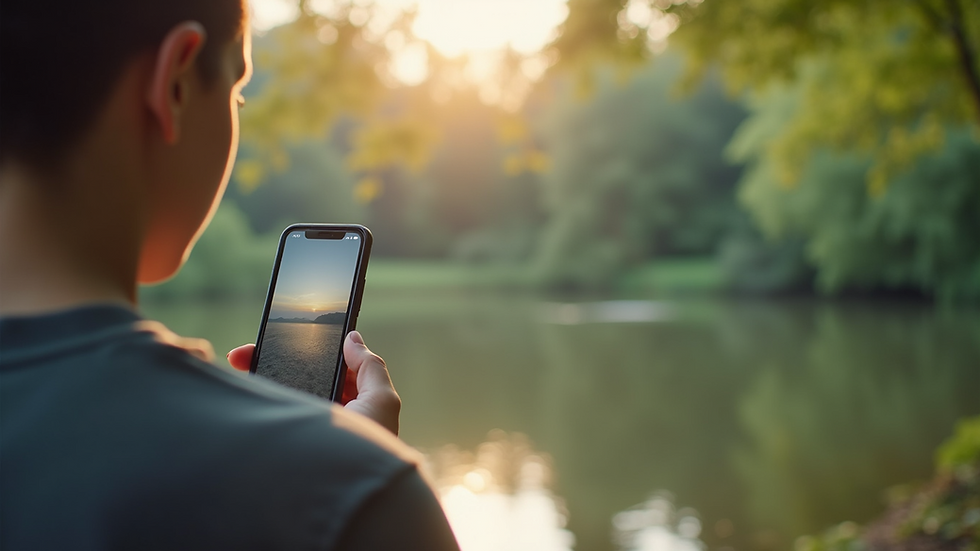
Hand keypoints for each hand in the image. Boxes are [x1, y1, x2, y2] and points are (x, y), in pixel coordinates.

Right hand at [226, 331, 400, 434]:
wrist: (346, 491)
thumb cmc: (371, 449)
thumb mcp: (383, 400)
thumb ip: (370, 366)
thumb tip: (352, 338)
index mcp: (352, 405)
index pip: (327, 370)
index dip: (309, 352)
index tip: (286, 336)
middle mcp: (327, 417)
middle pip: (297, 379)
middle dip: (274, 360)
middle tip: (247, 350)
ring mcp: (304, 430)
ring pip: (278, 395)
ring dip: (257, 376)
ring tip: (239, 360)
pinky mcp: (283, 443)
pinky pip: (266, 414)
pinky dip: (253, 400)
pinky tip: (241, 384)